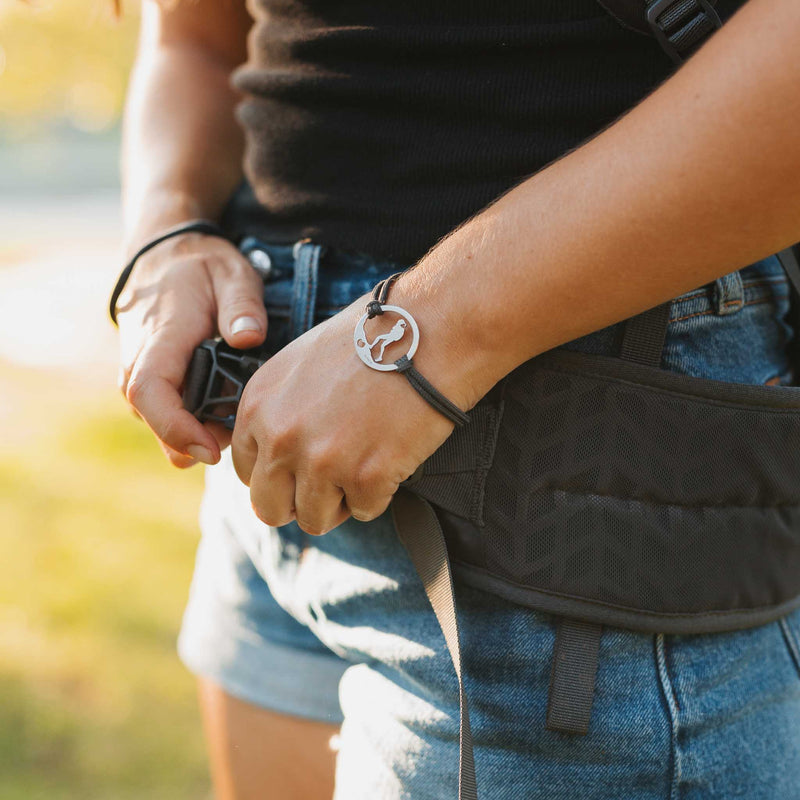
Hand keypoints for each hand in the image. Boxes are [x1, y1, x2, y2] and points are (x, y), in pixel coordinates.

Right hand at [117, 232, 266, 467]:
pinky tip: (227, 407)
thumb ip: (242, 304)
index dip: (175, 429)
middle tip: (244, 430)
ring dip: (200, 431)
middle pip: (157, 423)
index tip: (211, 450)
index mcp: (159, 340)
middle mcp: (138, 364)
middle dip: (201, 440)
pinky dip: (196, 421)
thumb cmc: (201, 268)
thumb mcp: (231, 273)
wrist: (163, 258)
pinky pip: (168, 415)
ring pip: (162, 425)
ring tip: (239, 411)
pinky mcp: (149, 384)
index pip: (149, 393)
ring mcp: (139, 377)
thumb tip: (249, 337)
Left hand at [230, 300, 465, 534]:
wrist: (428, 332)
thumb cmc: (374, 340)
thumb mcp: (303, 364)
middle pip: (270, 508)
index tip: (302, 469)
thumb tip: (276, 460)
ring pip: (315, 520)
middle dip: (300, 502)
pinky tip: (392, 457)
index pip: (246, 471)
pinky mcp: (365, 477)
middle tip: (332, 482)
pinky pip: (366, 511)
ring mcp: (321, 461)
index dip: (278, 476)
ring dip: (342, 501)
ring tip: (366, 465)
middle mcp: (280, 436)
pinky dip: (381, 493)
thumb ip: (280, 410)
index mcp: (259, 405)